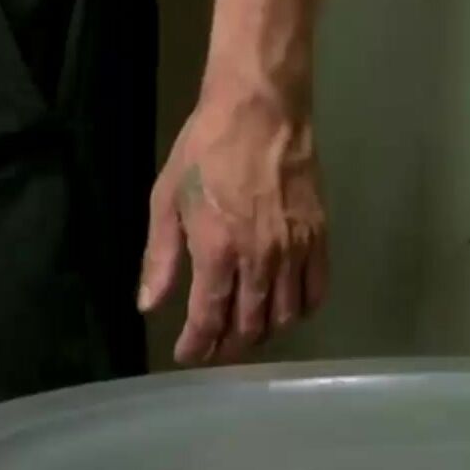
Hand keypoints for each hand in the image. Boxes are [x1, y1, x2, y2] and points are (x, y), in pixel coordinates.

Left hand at [139, 91, 326, 364]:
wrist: (261, 113)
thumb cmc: (204, 152)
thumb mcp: (166, 200)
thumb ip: (161, 258)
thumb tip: (149, 305)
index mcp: (218, 251)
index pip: (209, 317)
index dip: (197, 344)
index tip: (186, 356)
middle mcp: (261, 260)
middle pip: (249, 324)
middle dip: (228, 345)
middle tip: (212, 349)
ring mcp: (296, 250)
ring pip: (284, 315)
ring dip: (262, 334)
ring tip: (242, 336)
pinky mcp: (320, 237)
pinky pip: (315, 291)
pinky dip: (300, 311)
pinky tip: (284, 312)